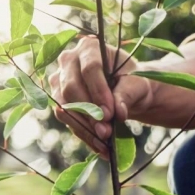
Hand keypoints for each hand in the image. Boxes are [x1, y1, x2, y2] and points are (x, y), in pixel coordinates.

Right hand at [49, 36, 151, 153]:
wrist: (125, 92)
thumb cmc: (131, 82)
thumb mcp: (136, 84)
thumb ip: (126, 94)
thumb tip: (117, 112)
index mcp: (90, 47)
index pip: (90, 68)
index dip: (99, 92)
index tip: (111, 113)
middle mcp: (68, 60)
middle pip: (71, 87)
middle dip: (89, 113)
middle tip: (106, 131)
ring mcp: (59, 80)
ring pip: (64, 105)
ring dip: (84, 126)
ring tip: (104, 141)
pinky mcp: (57, 100)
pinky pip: (66, 119)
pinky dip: (83, 134)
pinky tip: (99, 147)